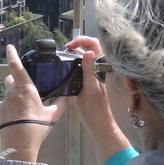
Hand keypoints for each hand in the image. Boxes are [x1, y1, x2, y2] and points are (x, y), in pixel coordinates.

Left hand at [0, 44, 60, 161]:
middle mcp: (12, 93)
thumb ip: (59, 104)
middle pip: (11, 79)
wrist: (19, 144)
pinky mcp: (0, 112)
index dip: (12, 54)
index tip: (10, 47)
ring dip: (14, 95)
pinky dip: (11, 108)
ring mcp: (4, 102)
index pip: (15, 66)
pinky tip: (19, 118)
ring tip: (24, 107)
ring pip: (8, 93)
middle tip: (25, 87)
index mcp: (25, 88)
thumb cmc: (35, 128)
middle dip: (16, 80)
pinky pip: (5, 106)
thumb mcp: (52, 115)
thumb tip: (65, 98)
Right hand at [63, 36, 131, 163]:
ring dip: (72, 54)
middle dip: (75, 45)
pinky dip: (71, 63)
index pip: (94, 44)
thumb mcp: (90, 90)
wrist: (97, 124)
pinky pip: (79, 66)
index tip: (69, 47)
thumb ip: (89, 71)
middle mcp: (97, 67)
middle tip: (63, 52)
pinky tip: (64, 69)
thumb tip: (88, 53)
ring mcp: (92, 73)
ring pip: (83, 56)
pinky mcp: (86, 80)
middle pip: (87, 47)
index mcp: (101, 68)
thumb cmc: (95, 109)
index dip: (82, 40)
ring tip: (62, 59)